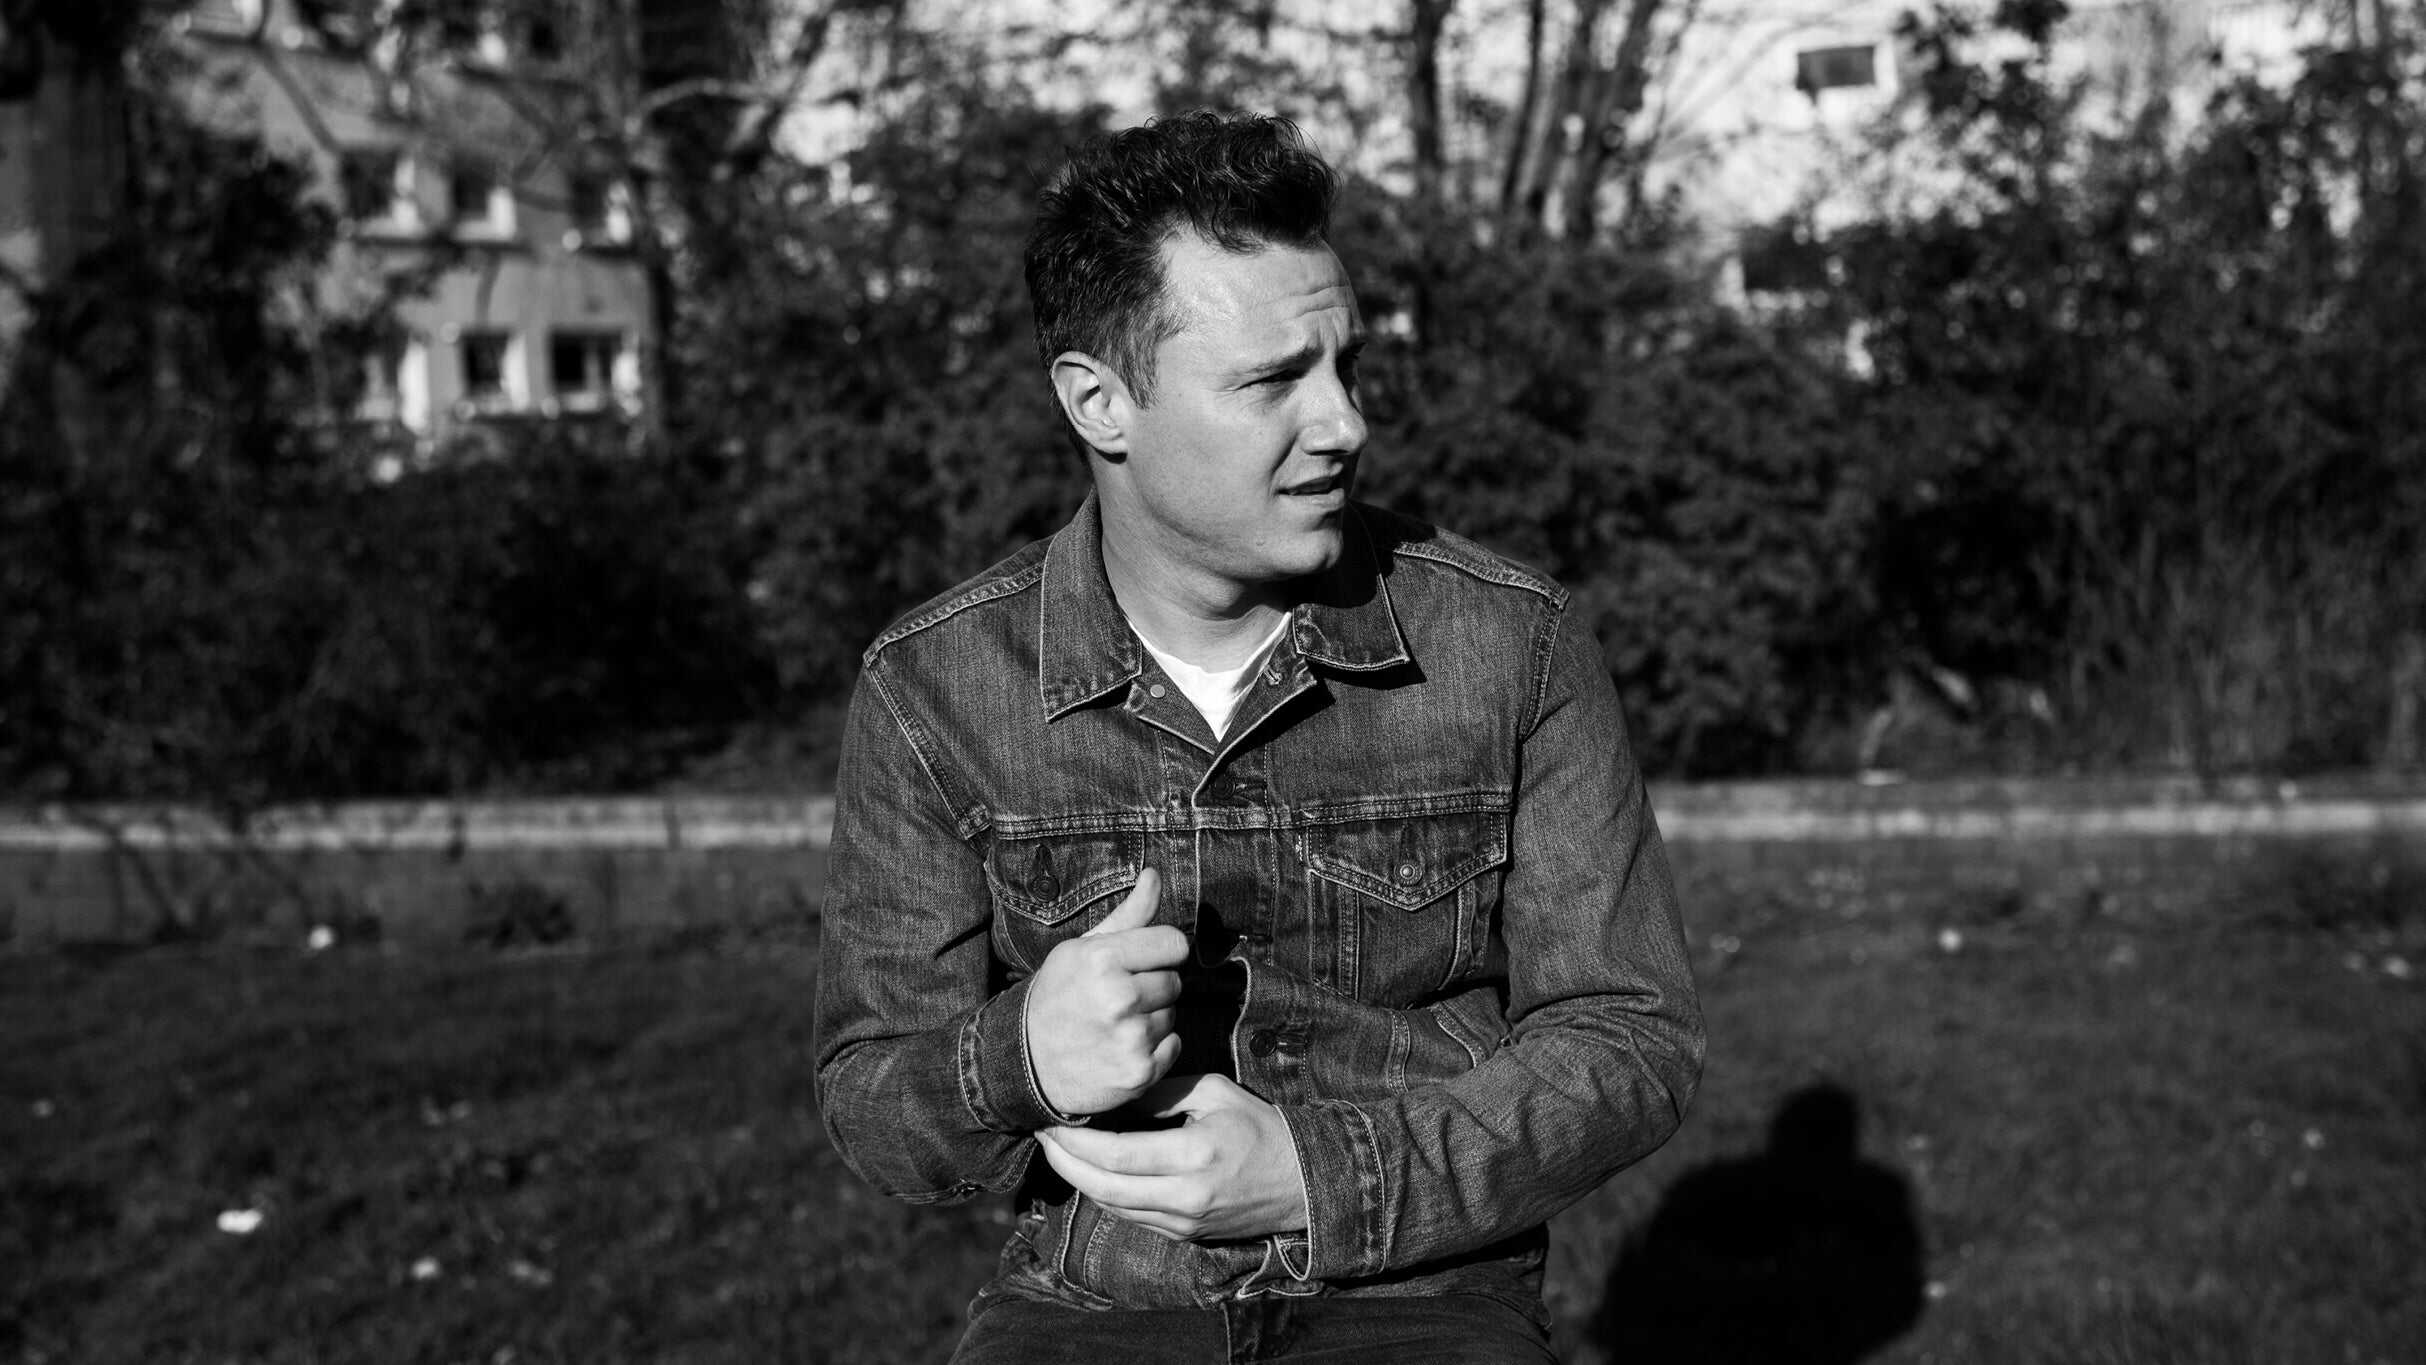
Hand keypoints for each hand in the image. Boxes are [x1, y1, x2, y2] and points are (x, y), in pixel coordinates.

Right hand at [1025, 868, 1186, 1116]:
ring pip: (1173, 1014)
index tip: (1138, 963)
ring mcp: (1130, 1038)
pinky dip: (1155, 1049)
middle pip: (1175, 981)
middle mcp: (1119, 998)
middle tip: (1118, 998)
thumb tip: (1155, 874)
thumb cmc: (1059, 996)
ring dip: (1152, 1018)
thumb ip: (1128, 914)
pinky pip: (1174, 1046)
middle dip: (1153, 987)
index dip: (1159, 952)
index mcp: (1103, 959)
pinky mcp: (1139, 1072)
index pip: (1175, 943)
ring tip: (1116, 1024)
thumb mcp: (1083, 949)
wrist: (1027, 1063)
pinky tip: (1122, 1047)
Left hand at [1035, 1074, 1308, 1242]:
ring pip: (1112, 1207)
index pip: (1115, 1154)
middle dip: (1064, 1162)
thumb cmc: (1259, 1128)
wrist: (1302, 1182)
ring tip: (1059, 1150)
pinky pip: (1131, 1218)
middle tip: (1042, 1135)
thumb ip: (1163, 1093)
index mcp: (1193, 1156)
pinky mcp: (1184, 1235)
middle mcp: (1184, 1197)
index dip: (1075, 1140)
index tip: (1051, 1119)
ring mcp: (1183, 1222)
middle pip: (1102, 1187)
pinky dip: (1105, 1194)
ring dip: (1079, 1180)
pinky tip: (1091, 1171)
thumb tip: (1117, 1090)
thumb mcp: (1215, 1093)